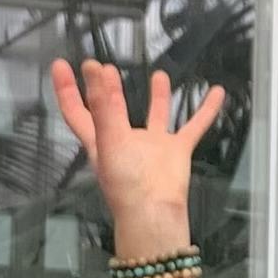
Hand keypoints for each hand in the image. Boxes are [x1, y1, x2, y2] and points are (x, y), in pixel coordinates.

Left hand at [52, 59, 221, 258]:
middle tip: (104, 67)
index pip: (78, 111)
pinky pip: (194, 125)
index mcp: (100, 140)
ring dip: (158, 96)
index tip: (61, 64)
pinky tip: (216, 92)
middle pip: (113, 110)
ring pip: (156, 115)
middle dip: (107, 90)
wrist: (155, 213)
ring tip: (160, 75)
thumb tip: (93, 68)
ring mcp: (152, 147)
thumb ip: (103, 103)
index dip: (67, 89)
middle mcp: (125, 142)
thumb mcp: (108, 139)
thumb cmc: (125, 181)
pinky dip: (206, 109)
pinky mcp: (177, 151)